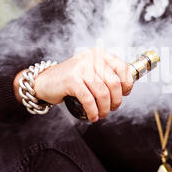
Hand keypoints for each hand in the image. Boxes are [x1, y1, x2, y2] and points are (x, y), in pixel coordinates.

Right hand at [14, 47, 133, 121]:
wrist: (45, 81)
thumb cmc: (71, 79)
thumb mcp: (90, 71)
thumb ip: (106, 74)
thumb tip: (126, 86)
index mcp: (99, 54)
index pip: (122, 67)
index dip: (127, 83)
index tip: (124, 93)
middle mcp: (91, 58)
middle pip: (114, 83)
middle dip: (116, 100)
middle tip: (112, 108)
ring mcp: (81, 68)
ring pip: (102, 93)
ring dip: (104, 108)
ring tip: (101, 114)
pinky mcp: (71, 80)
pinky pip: (89, 100)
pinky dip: (93, 111)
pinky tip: (93, 116)